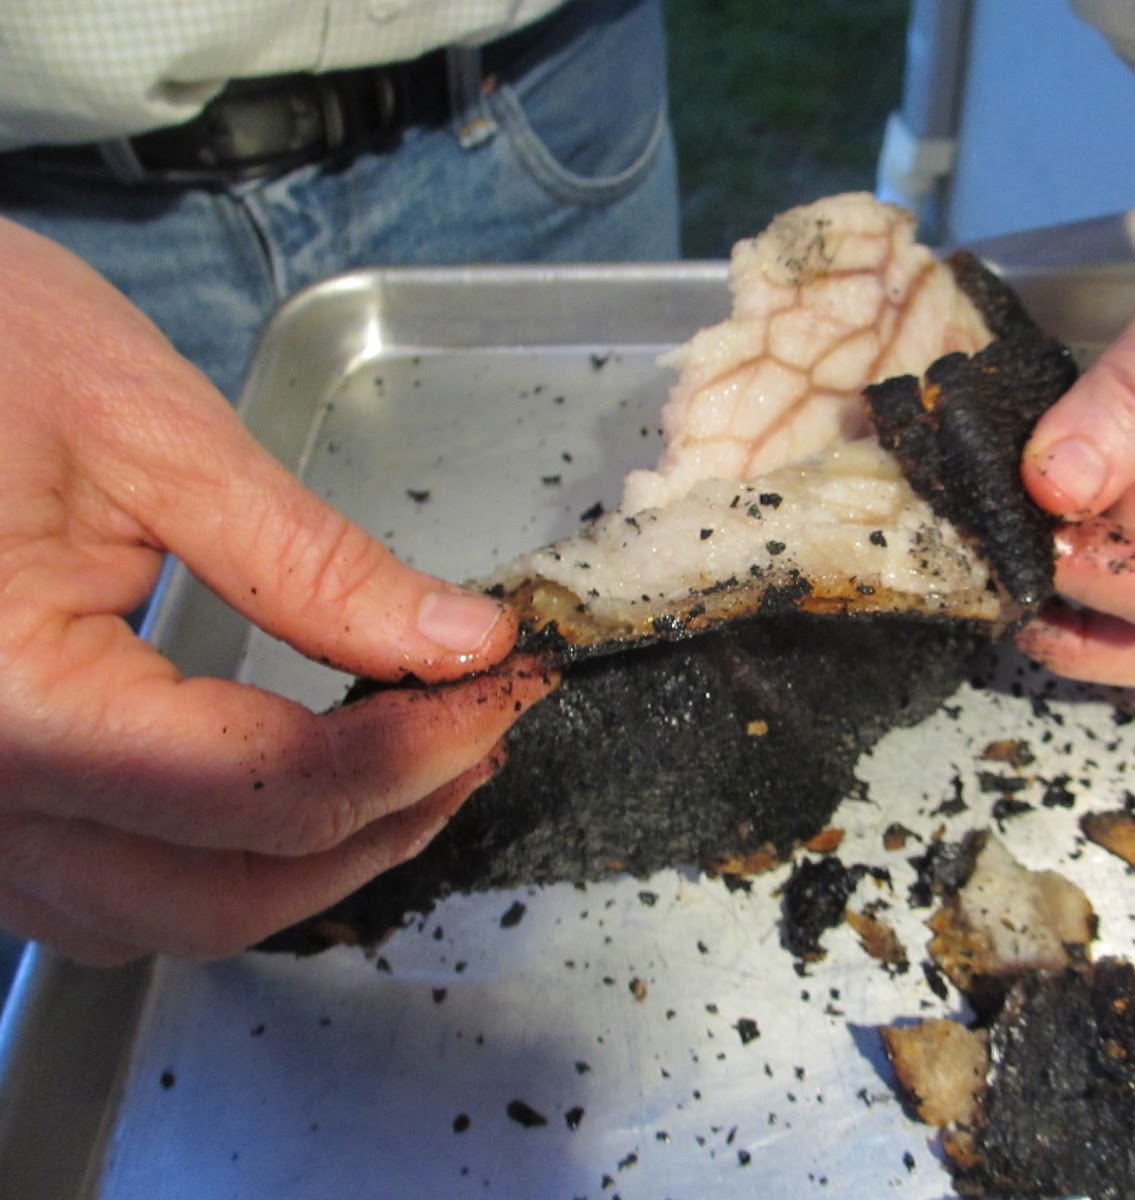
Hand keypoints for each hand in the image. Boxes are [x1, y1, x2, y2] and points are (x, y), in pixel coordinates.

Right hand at [0, 218, 555, 964]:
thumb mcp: (154, 436)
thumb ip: (315, 562)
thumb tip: (467, 642)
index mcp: (15, 704)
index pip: (271, 789)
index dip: (420, 751)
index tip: (506, 687)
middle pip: (225, 896)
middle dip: (381, 826)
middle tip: (478, 734)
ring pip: (164, 916)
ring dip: (306, 866)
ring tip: (408, 765)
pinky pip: (104, 892)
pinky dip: (218, 863)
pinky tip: (290, 792)